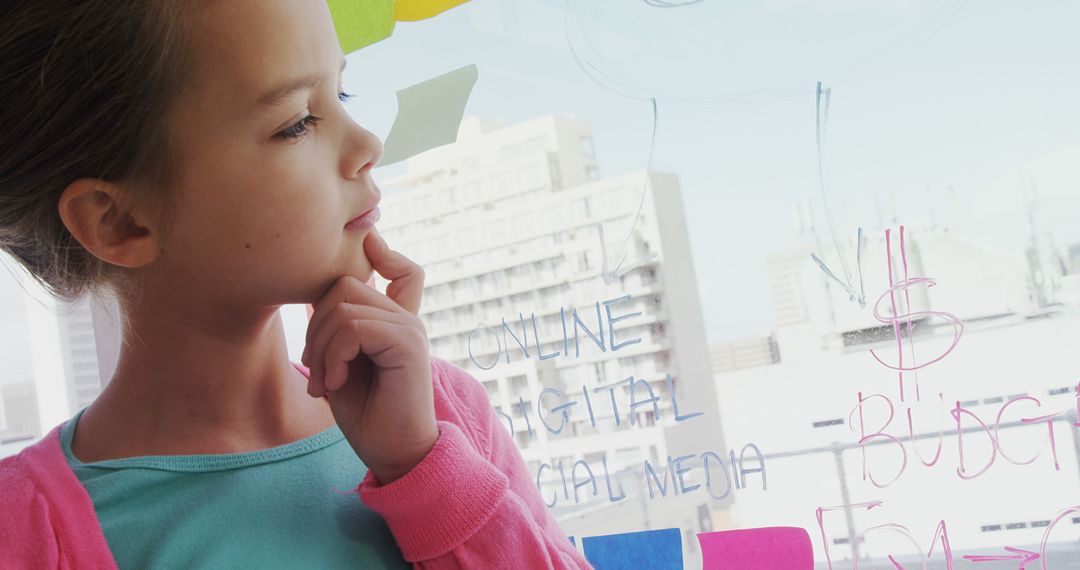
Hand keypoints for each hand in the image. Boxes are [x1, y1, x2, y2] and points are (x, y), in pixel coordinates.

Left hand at [301, 229, 437, 483]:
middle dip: (316, 326)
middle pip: (345, 285)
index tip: (366, 246)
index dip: (383, 253)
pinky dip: (333, 357)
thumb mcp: (342, 366)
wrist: (394, 454)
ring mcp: (410, 328)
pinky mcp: (408, 344)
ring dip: (321, 347)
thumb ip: (337, 330)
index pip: (404, 271)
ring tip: (324, 382)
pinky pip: (353, 328)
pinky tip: (335, 384)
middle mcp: (407, 320)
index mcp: (396, 322)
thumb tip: (312, 297)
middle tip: (316, 371)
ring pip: (343, 305)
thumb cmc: (368, 416)